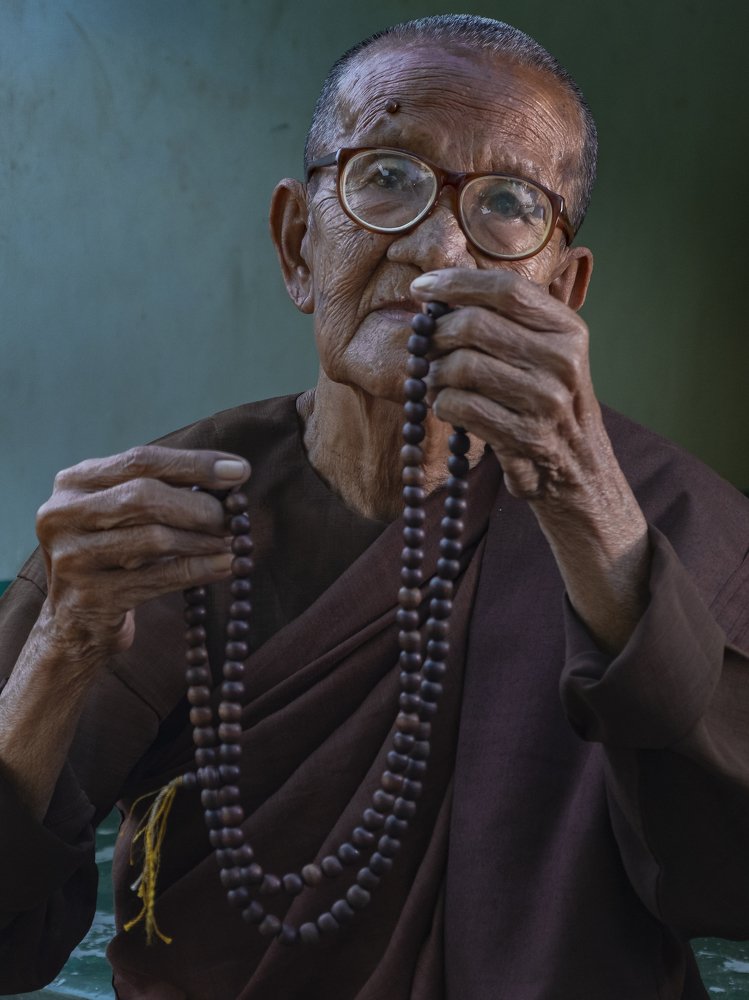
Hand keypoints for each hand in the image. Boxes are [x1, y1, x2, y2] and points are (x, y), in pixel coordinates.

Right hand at [35, 445, 249, 656]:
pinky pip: (159, 579)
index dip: (194, 464)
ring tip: (233, 541)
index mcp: (74, 483)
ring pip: (154, 539)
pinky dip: (199, 570)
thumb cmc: (113, 554)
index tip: (239, 470)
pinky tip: (226, 565)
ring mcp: (72, 558)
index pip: (141, 460)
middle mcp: (62, 515)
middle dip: (199, 505)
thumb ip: (163, 489)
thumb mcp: (123, 513)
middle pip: (144, 497)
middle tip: (234, 515)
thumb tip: (232, 474)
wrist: (76, 620)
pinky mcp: (90, 597)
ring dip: (204, 540)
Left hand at [411, 267, 606, 501]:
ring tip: (435, 380)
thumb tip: (439, 290)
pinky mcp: (524, 437)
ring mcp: (545, 401)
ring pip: (461, 366)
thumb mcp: (546, 353)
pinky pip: (460, 406)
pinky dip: (441, 404)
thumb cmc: (547, 402)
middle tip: (424, 345)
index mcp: (568, 330)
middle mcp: (562, 361)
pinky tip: (445, 406)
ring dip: (434, 373)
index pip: (506, 289)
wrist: (579, 468)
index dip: (457, 283)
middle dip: (436, 334)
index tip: (421, 287)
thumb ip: (507, 320)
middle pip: (474, 325)